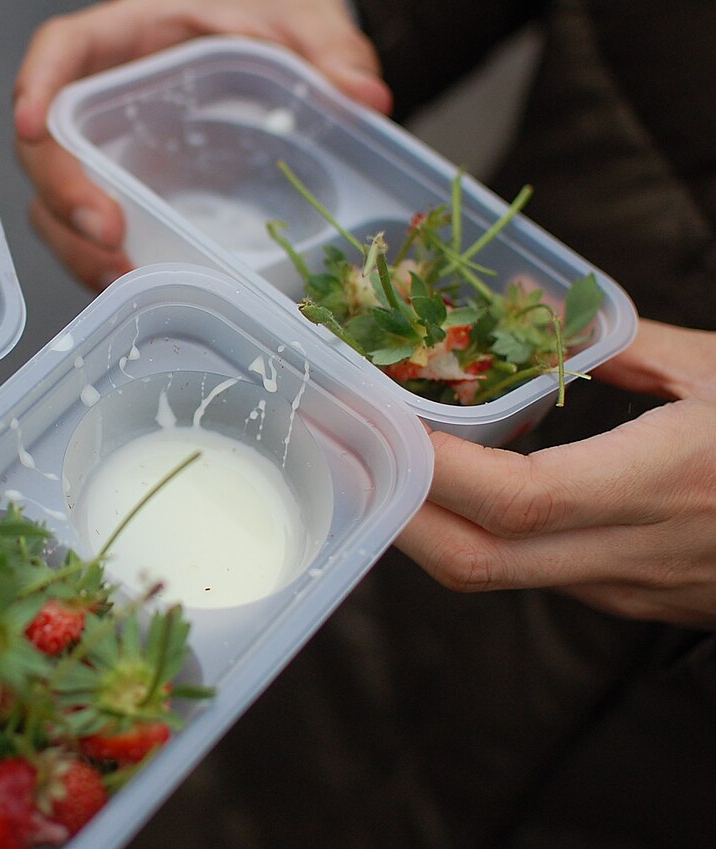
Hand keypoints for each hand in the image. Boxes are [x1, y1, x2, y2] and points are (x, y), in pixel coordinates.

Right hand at [13, 0, 391, 289]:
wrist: (281, 59)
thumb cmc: (270, 25)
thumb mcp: (300, 22)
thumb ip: (328, 50)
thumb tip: (365, 95)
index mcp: (131, 39)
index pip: (61, 52)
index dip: (35, 85)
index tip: (32, 123)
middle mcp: (104, 103)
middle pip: (46, 147)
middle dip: (64, 194)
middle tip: (109, 234)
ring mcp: (112, 158)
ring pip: (57, 204)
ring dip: (77, 246)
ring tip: (122, 276)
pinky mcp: (129, 202)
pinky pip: (94, 237)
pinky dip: (104, 265)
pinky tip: (138, 288)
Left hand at [396, 319, 715, 627]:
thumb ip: (623, 342)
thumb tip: (533, 301)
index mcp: (663, 483)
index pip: (518, 500)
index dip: (437, 468)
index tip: (381, 421)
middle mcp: (634, 553)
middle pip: (477, 561)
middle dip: (397, 510)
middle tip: (350, 453)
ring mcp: (628, 587)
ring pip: (495, 573)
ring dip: (427, 525)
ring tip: (388, 463)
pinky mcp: (630, 598)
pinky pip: (531, 571)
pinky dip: (476, 531)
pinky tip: (458, 487)